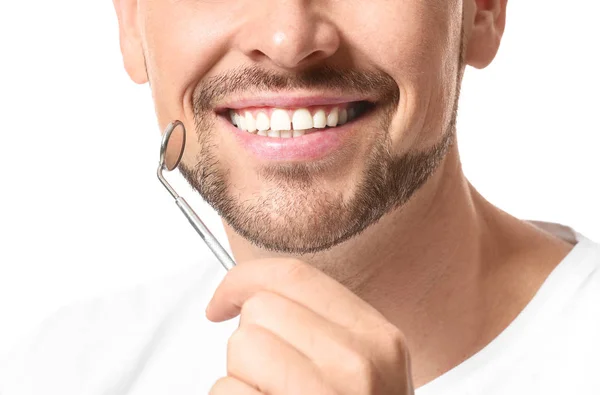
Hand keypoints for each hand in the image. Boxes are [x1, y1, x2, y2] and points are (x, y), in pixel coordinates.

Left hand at [206, 258, 413, 394]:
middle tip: (270, 377)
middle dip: (250, 342)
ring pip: (242, 346)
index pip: (296, 276)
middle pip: (261, 310)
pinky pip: (225, 390)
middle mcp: (358, 361)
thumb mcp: (366, 369)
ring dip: (240, 378)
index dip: (245, 278)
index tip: (223, 299)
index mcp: (378, 337)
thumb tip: (255, 300)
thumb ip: (327, 327)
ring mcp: (326, 393)